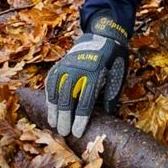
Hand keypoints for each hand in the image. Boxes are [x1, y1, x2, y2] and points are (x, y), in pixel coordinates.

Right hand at [44, 13, 128, 137]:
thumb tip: (106, 117)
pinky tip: (50, 106)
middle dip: (64, 117)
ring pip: (56, 90)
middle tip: (62, 133)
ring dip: (53, 108)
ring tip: (53, 123)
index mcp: (95, 73)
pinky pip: (51, 80)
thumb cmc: (113, 59)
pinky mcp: (60, 63)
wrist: (102, 35)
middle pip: (68, 97)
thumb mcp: (118, 75)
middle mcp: (78, 69)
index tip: (76, 133)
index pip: (86, 101)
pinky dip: (49, 94)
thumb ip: (110, 96)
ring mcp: (67, 65)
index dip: (80, 119)